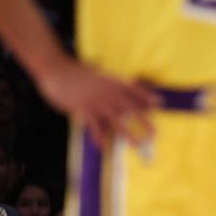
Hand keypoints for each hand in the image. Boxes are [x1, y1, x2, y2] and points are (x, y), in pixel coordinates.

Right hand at [37, 56, 159, 147]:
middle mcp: (107, 91)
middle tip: (155, 134)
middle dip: (144, 121)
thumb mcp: (94, 73)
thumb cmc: (74, 71)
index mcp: (111, 80)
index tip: (159, 103)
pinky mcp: (83, 108)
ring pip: (116, 120)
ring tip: (138, 145)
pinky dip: (98, 135)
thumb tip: (113, 85)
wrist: (56, 69)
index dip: (146, 95)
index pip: (133, 88)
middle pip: (131, 107)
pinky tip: (102, 146)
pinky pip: (94, 125)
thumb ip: (105, 81)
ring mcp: (96, 100)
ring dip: (128, 133)